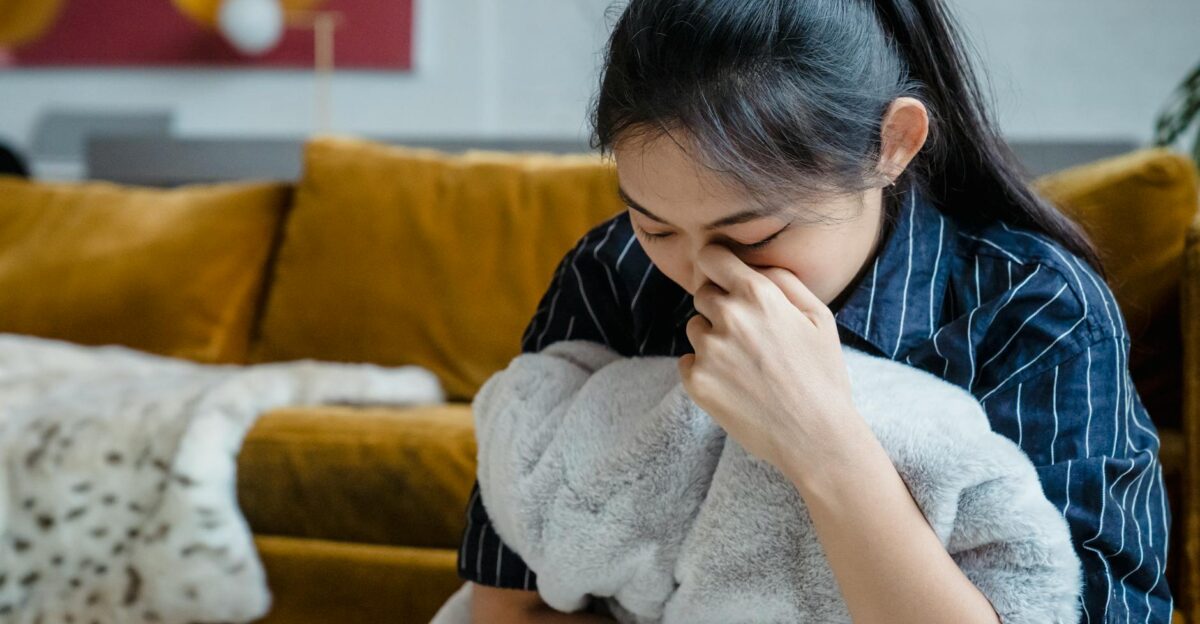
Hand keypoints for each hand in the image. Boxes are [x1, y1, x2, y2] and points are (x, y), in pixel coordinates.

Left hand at [678, 243, 862, 477]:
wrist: (815, 436)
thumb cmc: (823, 376)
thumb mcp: (819, 317)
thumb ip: (785, 281)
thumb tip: (756, 267)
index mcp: (758, 295)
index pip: (712, 257)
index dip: (716, 265)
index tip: (721, 276)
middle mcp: (729, 316)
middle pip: (703, 294)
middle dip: (720, 307)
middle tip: (748, 337)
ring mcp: (709, 350)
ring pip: (696, 329)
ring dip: (713, 339)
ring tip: (746, 366)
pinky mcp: (696, 381)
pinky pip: (688, 361)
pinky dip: (704, 370)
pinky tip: (734, 385)